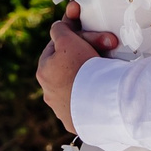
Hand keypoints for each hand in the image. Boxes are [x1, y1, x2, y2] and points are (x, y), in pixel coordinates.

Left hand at [37, 1, 117, 131]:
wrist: (102, 102)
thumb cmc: (83, 68)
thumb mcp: (68, 39)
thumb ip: (60, 29)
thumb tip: (57, 27)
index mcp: (43, 72)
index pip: (55, 47)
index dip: (73, 38)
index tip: (88, 35)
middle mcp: (49, 93)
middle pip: (68, 67)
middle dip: (84, 55)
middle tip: (107, 46)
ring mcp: (64, 110)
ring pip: (78, 86)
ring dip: (90, 76)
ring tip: (108, 70)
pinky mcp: (79, 123)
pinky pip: (88, 104)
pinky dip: (95, 96)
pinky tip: (105, 91)